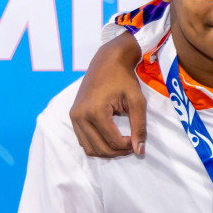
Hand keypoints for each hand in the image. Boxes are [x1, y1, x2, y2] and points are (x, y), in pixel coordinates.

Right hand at [71, 33, 146, 157]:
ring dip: (107, 152)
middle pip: (100, 148)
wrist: (107, 61)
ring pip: (90, 148)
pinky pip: (83, 141)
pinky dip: (97, 145)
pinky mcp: (73, 116)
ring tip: (122, 143)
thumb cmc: (124, 79)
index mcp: (95, 111)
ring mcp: (74, 117)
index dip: (129, 146)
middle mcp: (80, 116)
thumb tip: (139, 150)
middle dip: (119, 151)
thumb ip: (139, 127)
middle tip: (132, 145)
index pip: (113, 141)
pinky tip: (111, 139)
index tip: (138, 140)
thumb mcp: (137, 101)